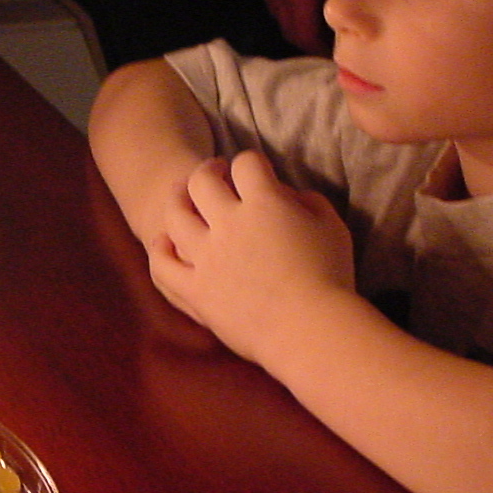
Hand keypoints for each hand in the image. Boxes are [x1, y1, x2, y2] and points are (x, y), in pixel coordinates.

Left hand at [149, 150, 353, 362]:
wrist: (311, 330)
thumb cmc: (331, 279)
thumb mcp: (333, 227)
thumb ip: (309, 202)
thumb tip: (289, 194)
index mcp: (264, 203)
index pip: (247, 163)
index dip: (250, 161)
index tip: (254, 168)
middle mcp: (229, 223)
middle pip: (202, 181)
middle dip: (209, 170)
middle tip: (216, 172)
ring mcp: (207, 257)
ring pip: (176, 216)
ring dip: (177, 200)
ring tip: (183, 198)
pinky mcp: (195, 289)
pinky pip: (163, 265)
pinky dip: (160, 250)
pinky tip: (165, 243)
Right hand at [263, 0, 355, 53]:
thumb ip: (342, 0)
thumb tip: (346, 25)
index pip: (303, 36)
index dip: (318, 50)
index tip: (337, 55)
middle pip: (288, 30)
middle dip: (307, 41)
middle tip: (330, 45)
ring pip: (280, 15)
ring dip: (297, 24)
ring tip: (321, 26)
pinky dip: (291, 8)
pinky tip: (309, 3)